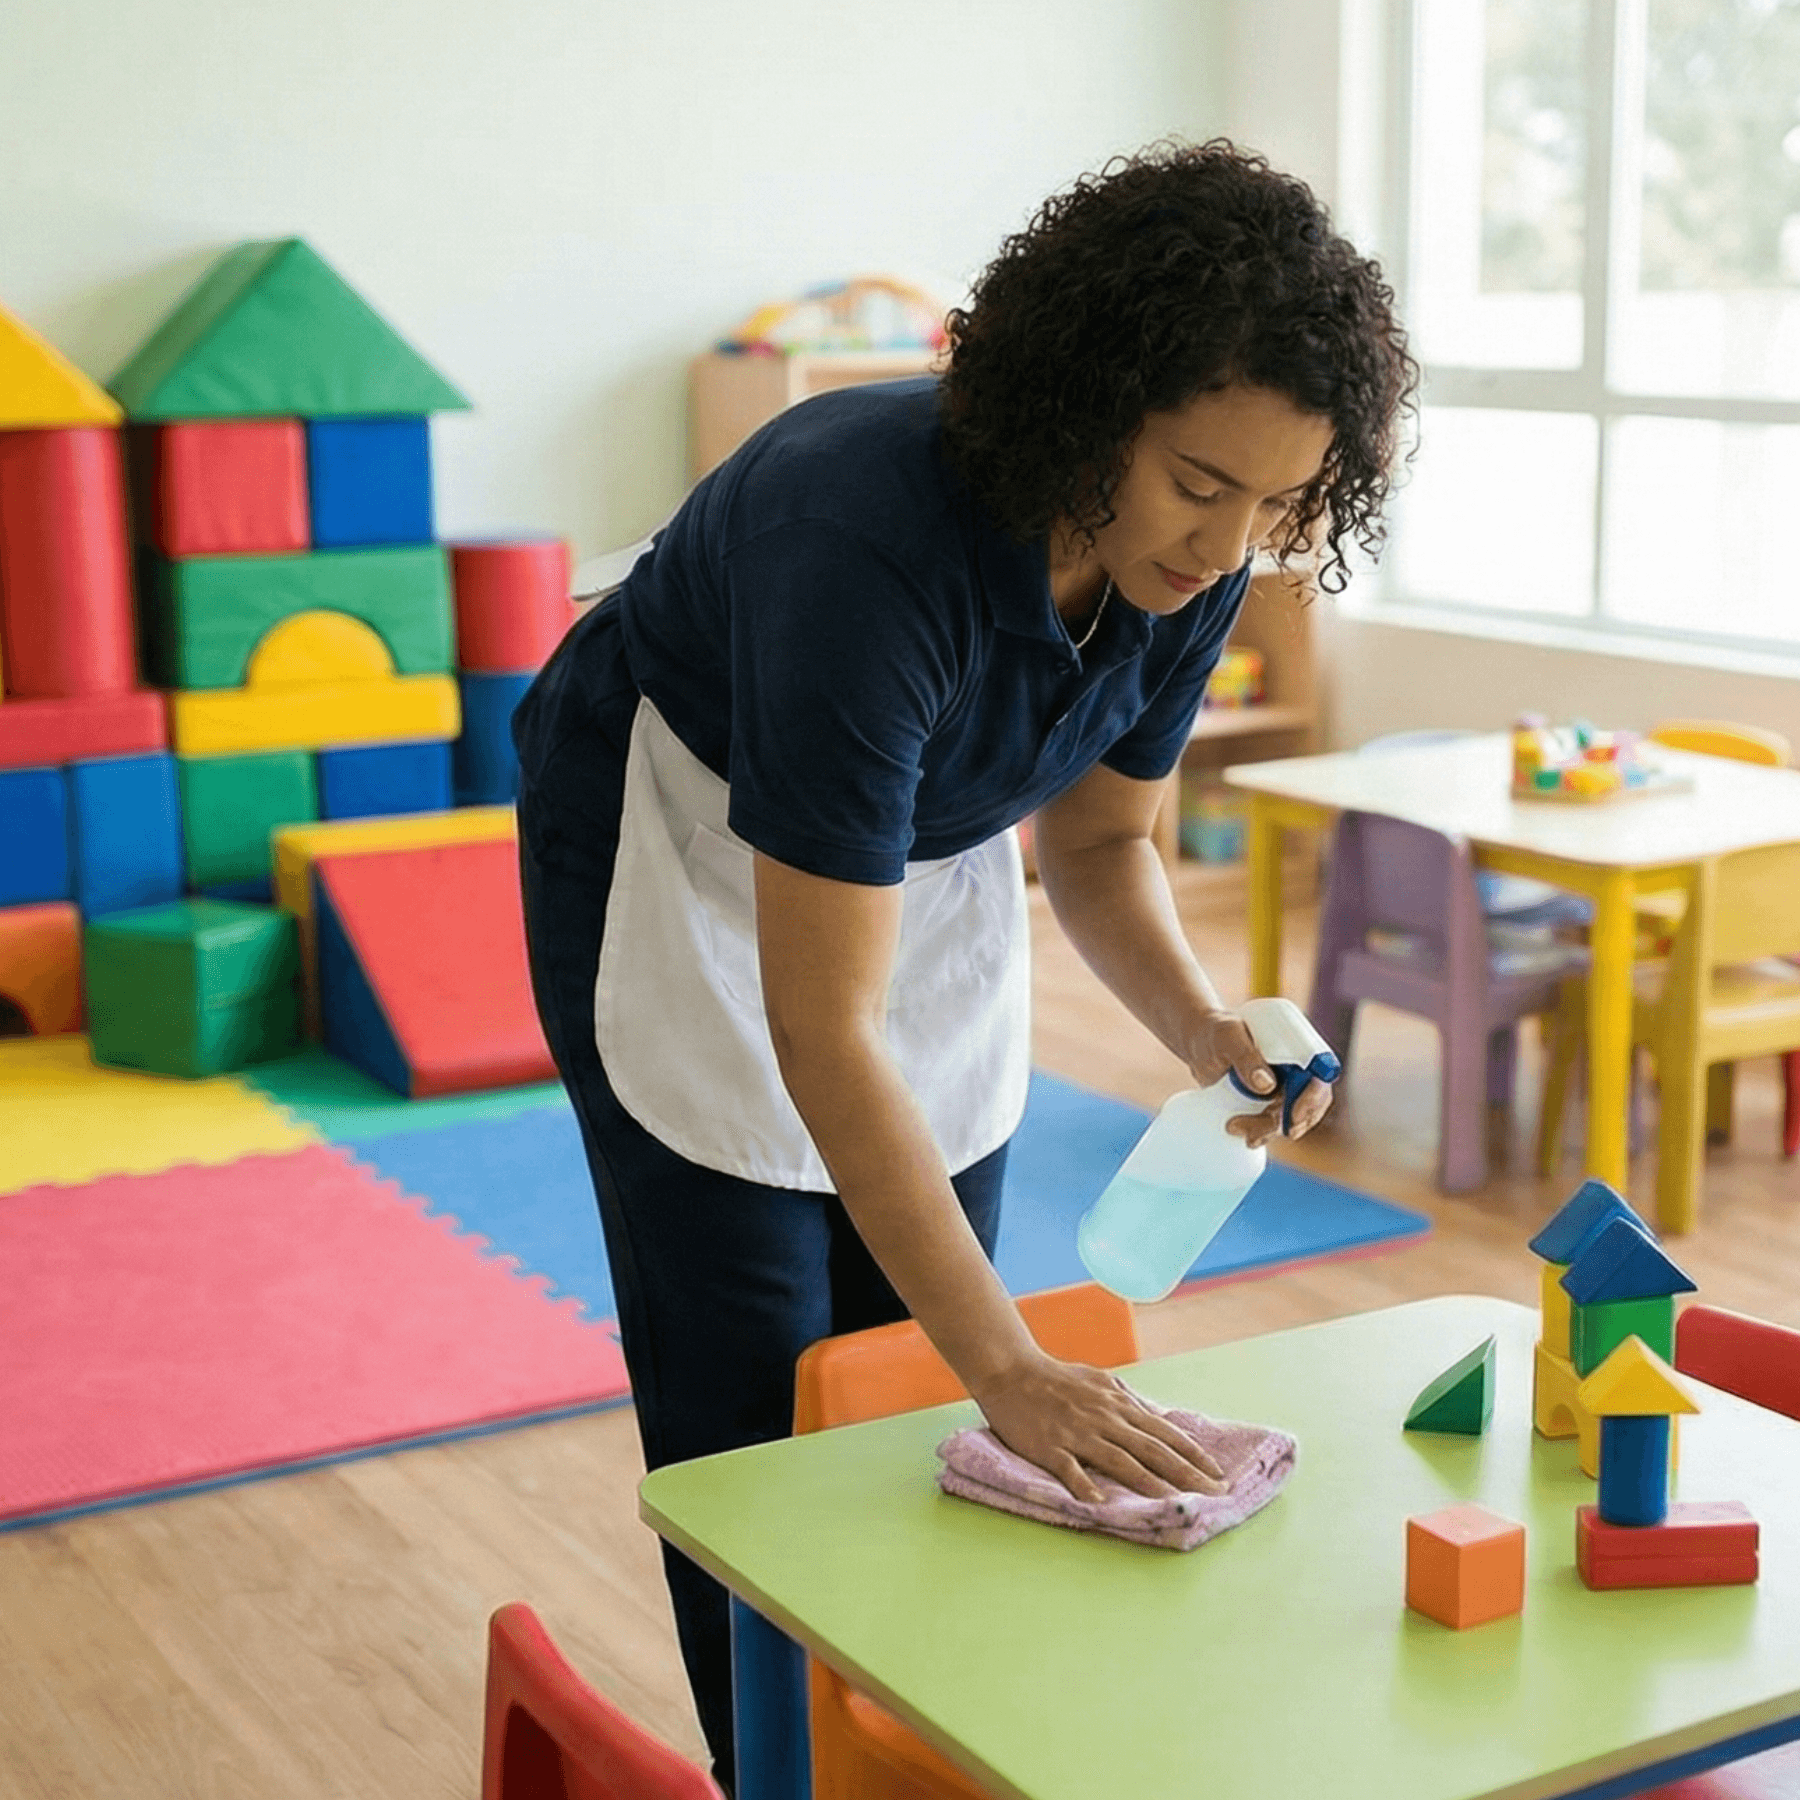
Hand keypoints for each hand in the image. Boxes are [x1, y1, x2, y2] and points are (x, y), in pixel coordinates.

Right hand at [970, 1350, 1227, 1504]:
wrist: (1011, 1371)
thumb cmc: (1057, 1378)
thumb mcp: (1101, 1382)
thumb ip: (1129, 1402)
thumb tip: (1160, 1420)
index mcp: (1119, 1404)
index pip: (1165, 1433)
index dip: (1194, 1455)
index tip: (1219, 1475)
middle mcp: (1105, 1419)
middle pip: (1153, 1450)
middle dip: (1187, 1475)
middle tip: (1215, 1496)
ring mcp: (1078, 1433)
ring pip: (1121, 1462)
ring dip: (1151, 1485)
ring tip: (1176, 1505)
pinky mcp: (1050, 1446)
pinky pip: (1071, 1469)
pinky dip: (1086, 1486)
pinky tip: (1101, 1504)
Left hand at [1180, 1007, 1333, 1148]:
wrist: (1197, 1044)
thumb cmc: (1215, 1031)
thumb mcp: (1227, 1037)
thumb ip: (1245, 1056)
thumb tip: (1268, 1086)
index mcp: (1296, 1046)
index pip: (1321, 1073)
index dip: (1315, 1098)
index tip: (1293, 1116)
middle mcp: (1295, 1068)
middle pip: (1308, 1103)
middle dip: (1288, 1123)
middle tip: (1257, 1133)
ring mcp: (1283, 1087)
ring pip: (1290, 1118)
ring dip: (1268, 1130)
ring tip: (1233, 1127)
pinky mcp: (1267, 1102)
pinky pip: (1274, 1123)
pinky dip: (1262, 1134)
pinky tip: (1246, 1138)